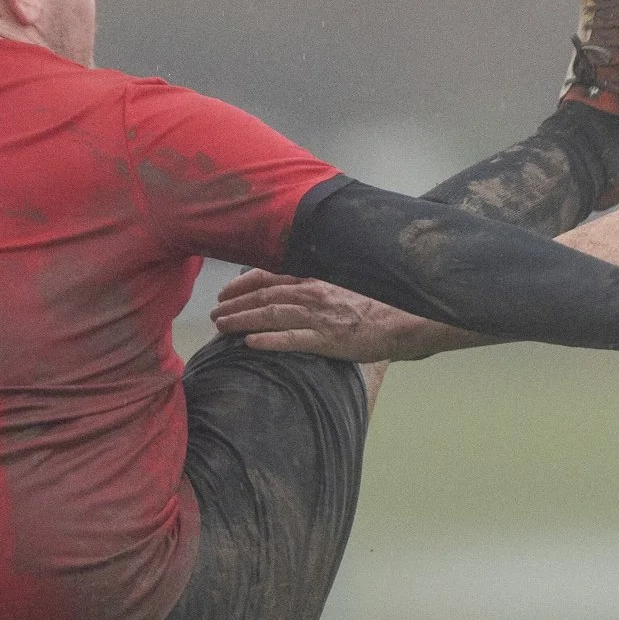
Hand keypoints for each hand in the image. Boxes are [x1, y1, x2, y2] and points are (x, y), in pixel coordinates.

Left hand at [210, 270, 461, 360]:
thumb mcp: (343, 285)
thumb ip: (318, 284)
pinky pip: (291, 340)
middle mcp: (313, 294)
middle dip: (235, 304)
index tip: (225, 292)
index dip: (242, 283)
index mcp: (317, 278)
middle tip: (215, 314)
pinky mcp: (327, 340)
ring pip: (270, 315)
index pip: (270, 276)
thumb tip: (294, 286)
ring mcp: (319, 317)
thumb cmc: (376, 305)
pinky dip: (268, 340)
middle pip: (263, 296)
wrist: (403, 321)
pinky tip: (249, 344)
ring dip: (241, 320)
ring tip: (221, 327)